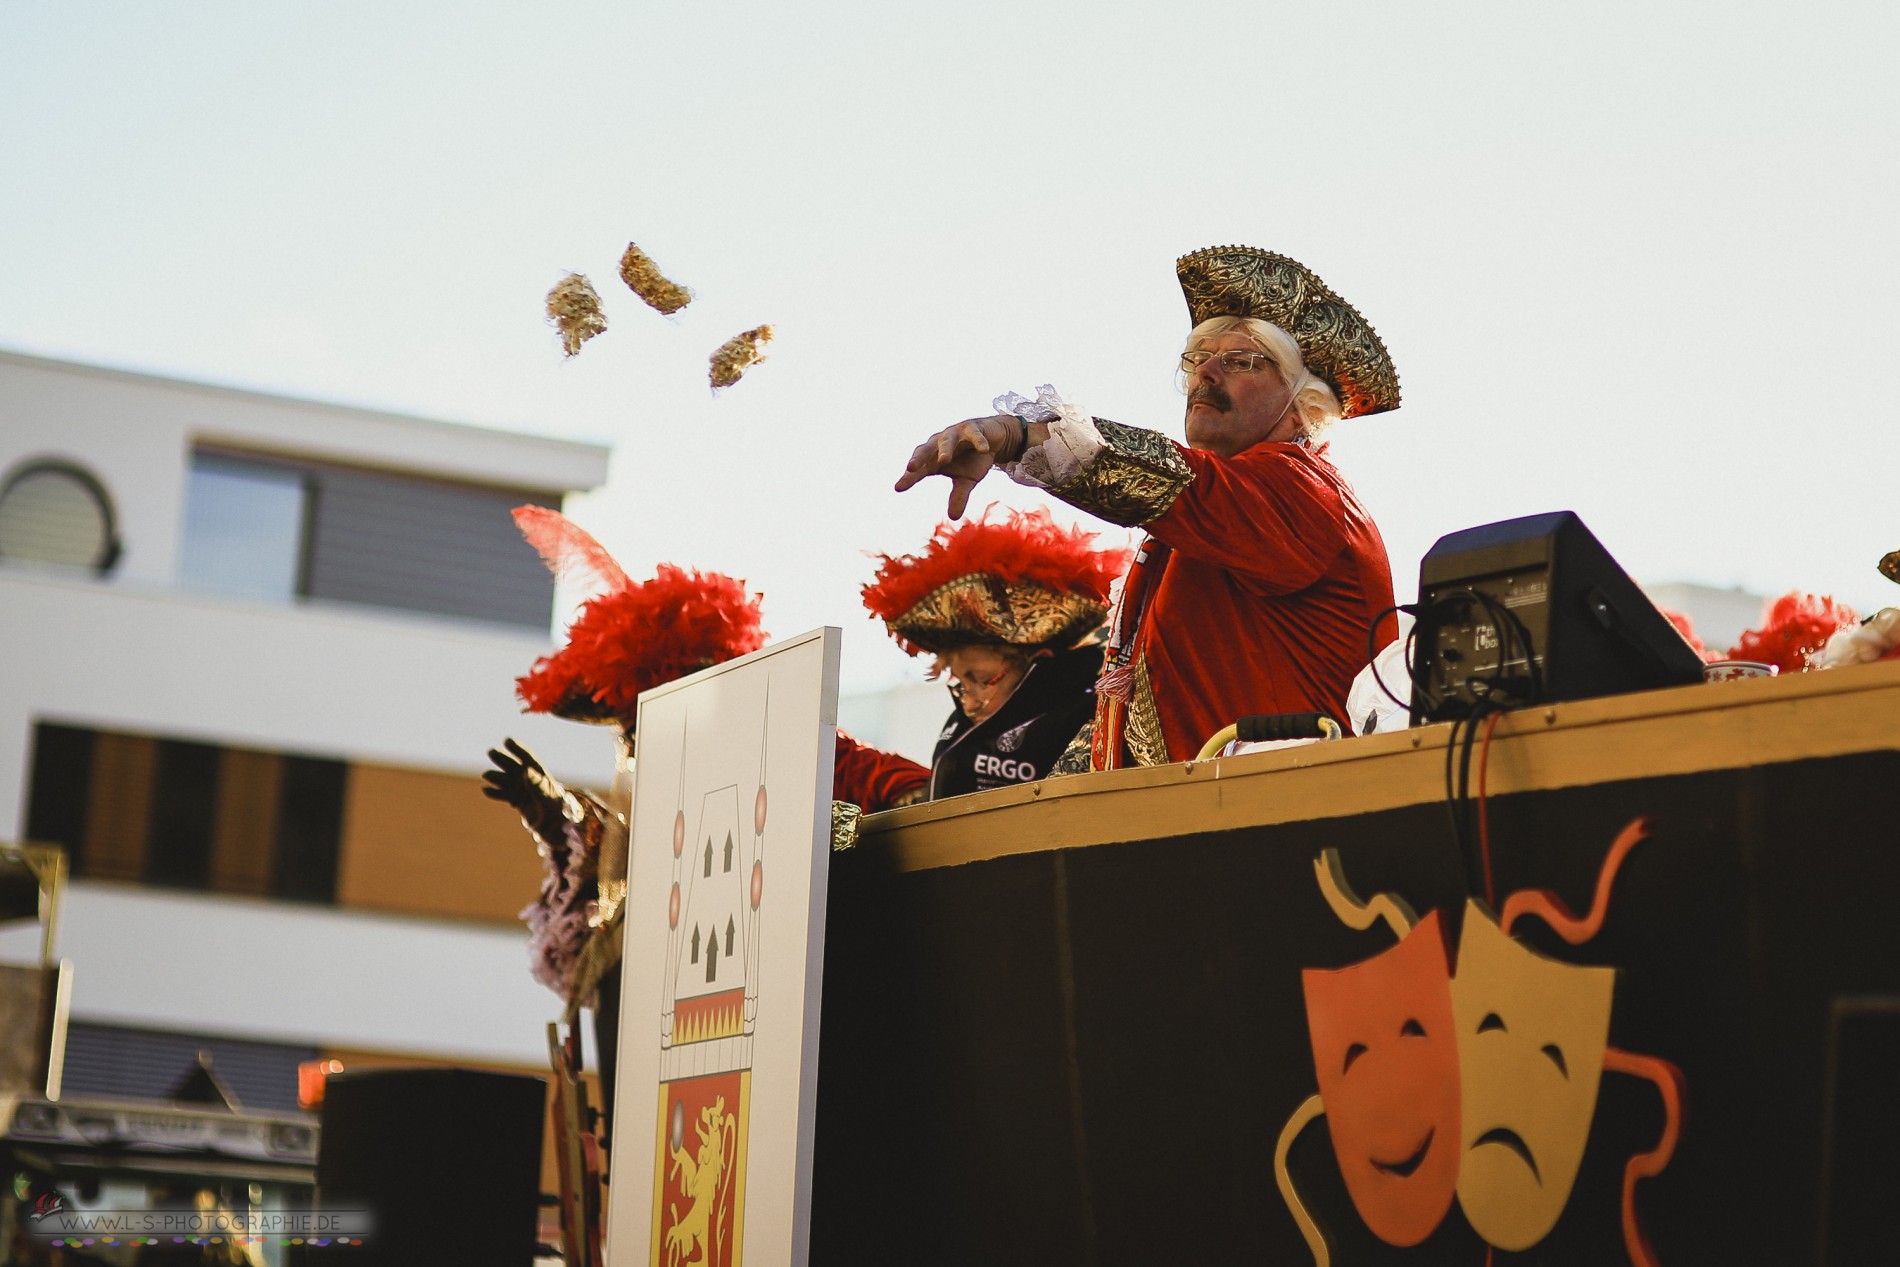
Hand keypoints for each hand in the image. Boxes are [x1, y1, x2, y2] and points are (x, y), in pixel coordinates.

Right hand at [483, 738, 571, 843]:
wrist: (558, 830)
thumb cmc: (558, 812)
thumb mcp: (548, 798)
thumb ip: (537, 786)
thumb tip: (525, 771)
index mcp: (541, 775)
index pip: (528, 759)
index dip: (518, 749)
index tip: (507, 741)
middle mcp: (530, 781)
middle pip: (514, 766)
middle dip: (503, 759)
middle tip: (491, 752)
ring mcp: (523, 791)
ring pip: (506, 780)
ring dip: (496, 776)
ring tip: (486, 774)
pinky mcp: (518, 803)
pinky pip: (504, 795)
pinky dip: (495, 793)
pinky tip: (486, 790)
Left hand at [893, 415, 1020, 519]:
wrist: (993, 438)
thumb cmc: (973, 459)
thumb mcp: (966, 480)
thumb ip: (958, 496)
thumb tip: (953, 517)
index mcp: (934, 458)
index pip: (919, 469)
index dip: (909, 478)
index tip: (898, 488)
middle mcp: (940, 444)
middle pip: (926, 450)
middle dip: (918, 458)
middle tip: (910, 468)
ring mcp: (957, 434)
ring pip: (947, 440)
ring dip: (945, 449)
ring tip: (944, 461)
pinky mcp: (974, 428)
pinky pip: (974, 434)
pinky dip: (978, 441)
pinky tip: (983, 449)